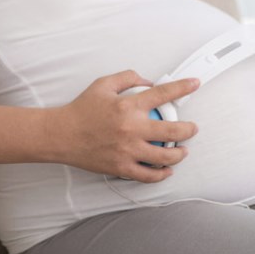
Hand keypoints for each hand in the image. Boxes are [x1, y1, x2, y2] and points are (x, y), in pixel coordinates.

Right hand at [56, 70, 199, 182]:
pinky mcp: (121, 167)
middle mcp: (131, 129)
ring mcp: (128, 150)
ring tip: (182, 151)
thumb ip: (127, 78)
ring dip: (179, 154)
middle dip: (189, 129)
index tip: (194, 84)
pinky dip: (161, 174)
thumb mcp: (103, 84)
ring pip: (165, 157)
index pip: (163, 94)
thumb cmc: (81, 110)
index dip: (183, 87)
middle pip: (173, 130)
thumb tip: (148, 81)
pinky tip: (166, 170)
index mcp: (128, 106)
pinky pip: (148, 175)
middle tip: (192, 128)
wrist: (61, 135)